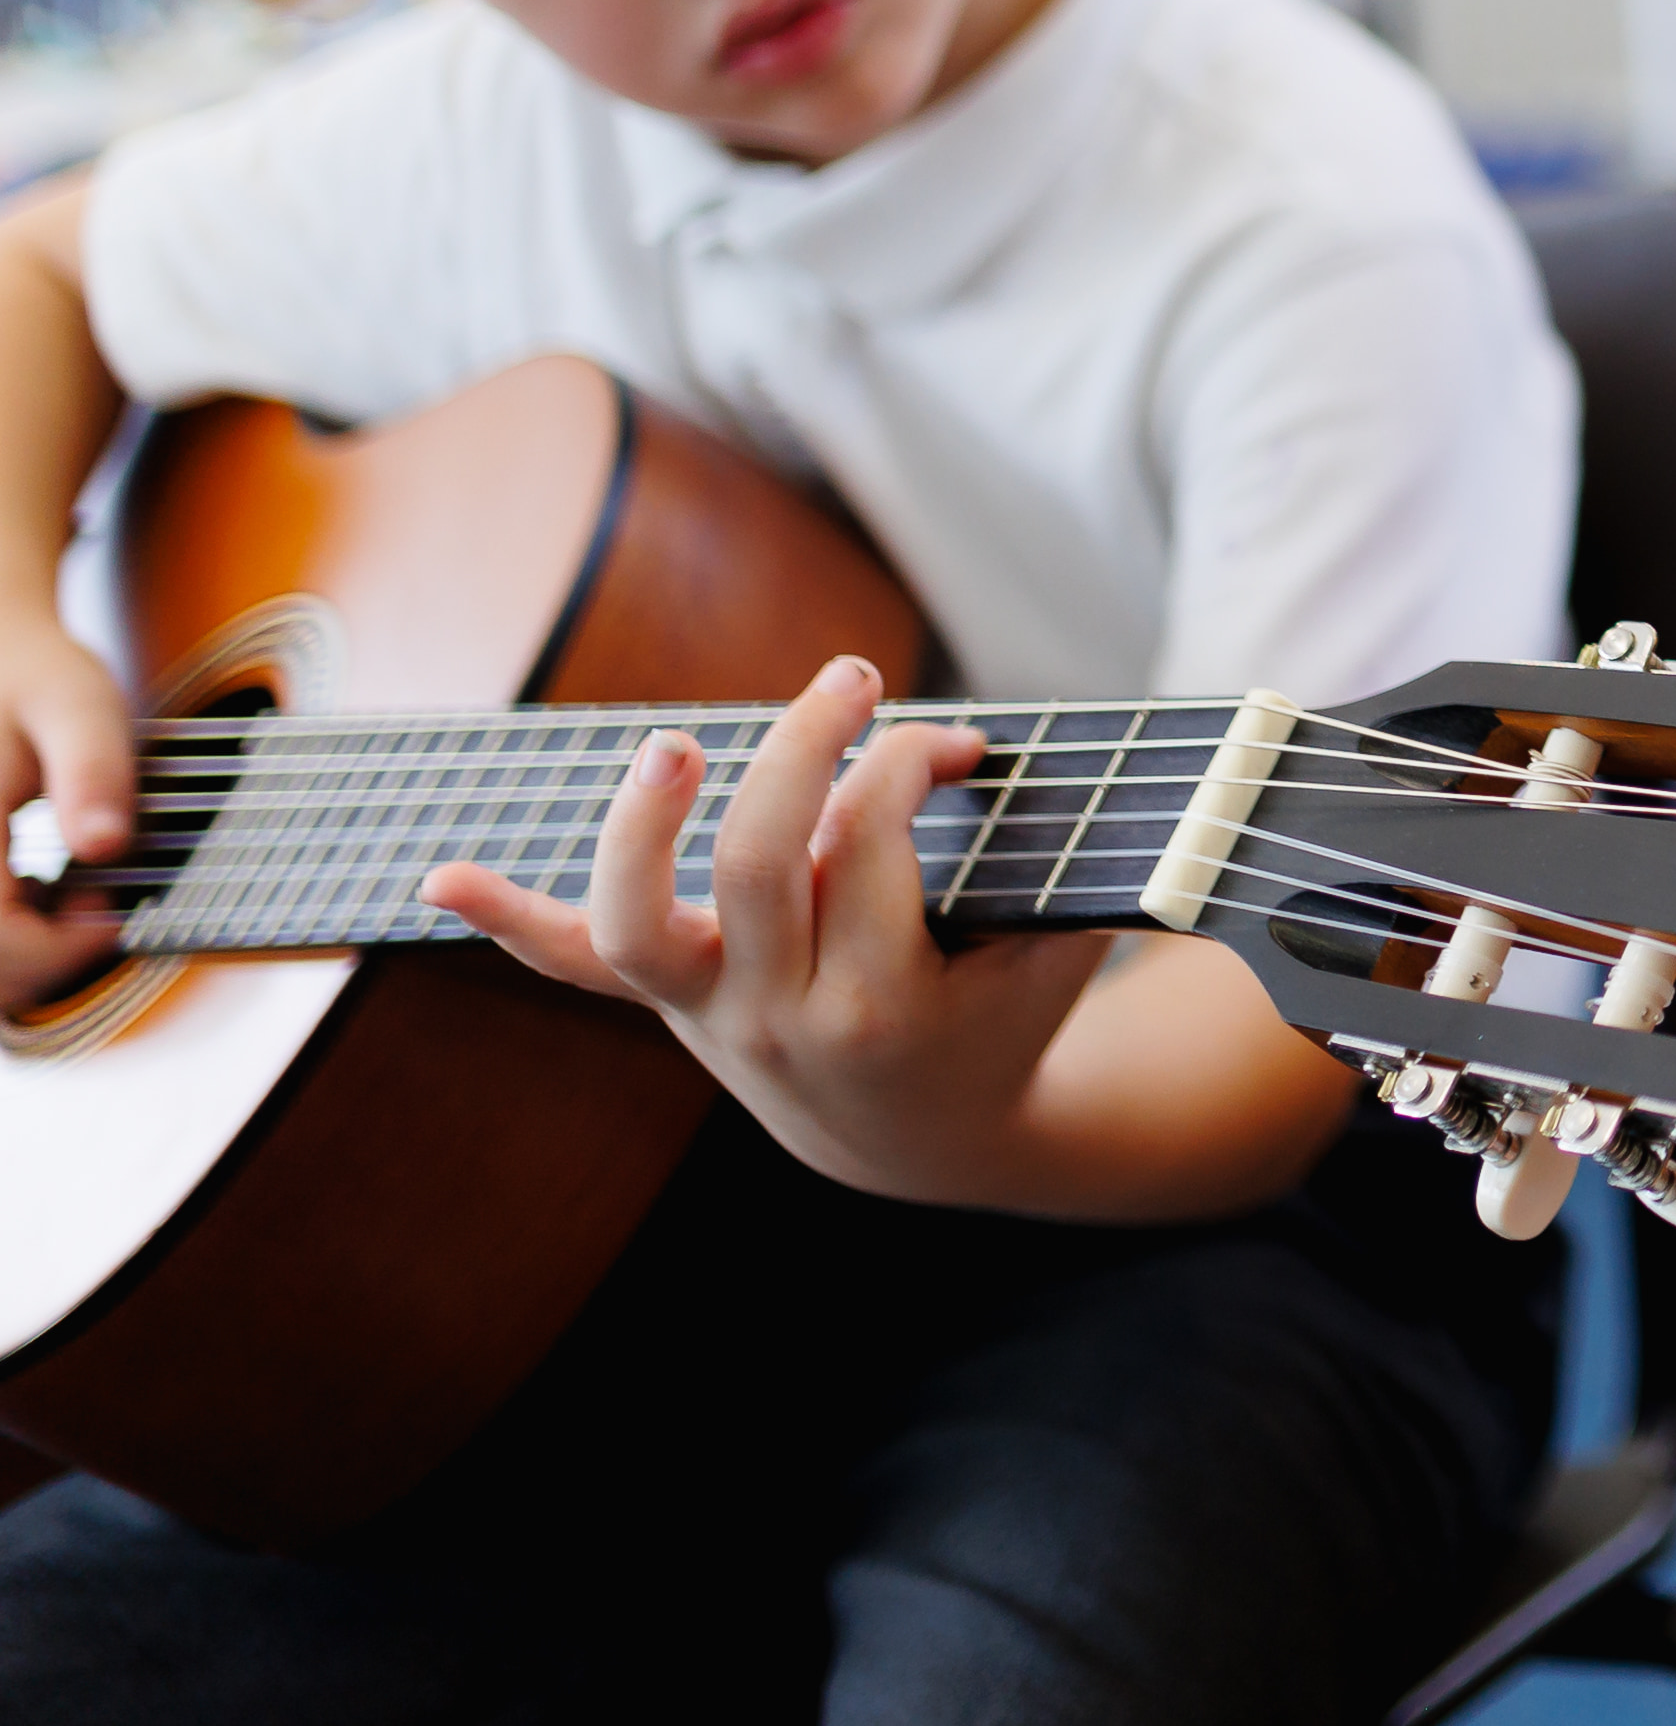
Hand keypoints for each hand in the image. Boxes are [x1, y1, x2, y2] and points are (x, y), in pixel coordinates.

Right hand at [0, 611, 130, 1005]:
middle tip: (96, 902)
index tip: (115, 915)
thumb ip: (92, 772)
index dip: (57, 952)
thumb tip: (105, 847)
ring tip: (67, 895)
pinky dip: (8, 938)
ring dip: (22, 954)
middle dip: (43, 957)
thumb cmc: (33, 677)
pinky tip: (38, 894)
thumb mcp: (77, 704)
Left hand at [427, 654, 1103, 1203]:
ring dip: (641, 827)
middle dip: (804, 749)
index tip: (959, 741)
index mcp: (884, 1007)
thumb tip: (1095, 759)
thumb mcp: (1055, 944)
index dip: (913, 764)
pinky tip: (436, 876)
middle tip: (854, 678)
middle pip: (760, 861)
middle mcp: (779, 1018)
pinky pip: (573, 966)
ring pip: (640, 923)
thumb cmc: (1006, 1018)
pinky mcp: (670, 1005)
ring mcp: (710, 1015)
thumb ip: (1070, 859)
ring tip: (674, 744)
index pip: (874, 842)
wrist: (922, 1143)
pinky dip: (504, 919)